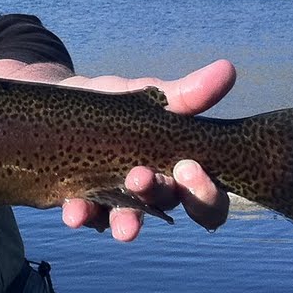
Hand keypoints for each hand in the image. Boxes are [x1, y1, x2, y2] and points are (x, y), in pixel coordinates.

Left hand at [52, 59, 236, 241]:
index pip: (207, 199)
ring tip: (122, 222)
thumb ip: (186, 94)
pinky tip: (74, 212)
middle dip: (157, 194)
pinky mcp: (84, 205)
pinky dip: (82, 215)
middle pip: (168, 208)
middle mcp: (153, 195)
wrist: (64, 103)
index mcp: (179, 173)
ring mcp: (118, 204)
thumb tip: (228, 69)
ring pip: (128, 221)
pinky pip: (86, 217)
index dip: (205, 194)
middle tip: (141, 176)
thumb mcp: (150, 97)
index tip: (188, 166)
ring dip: (126, 221)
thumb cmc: (118, 106)